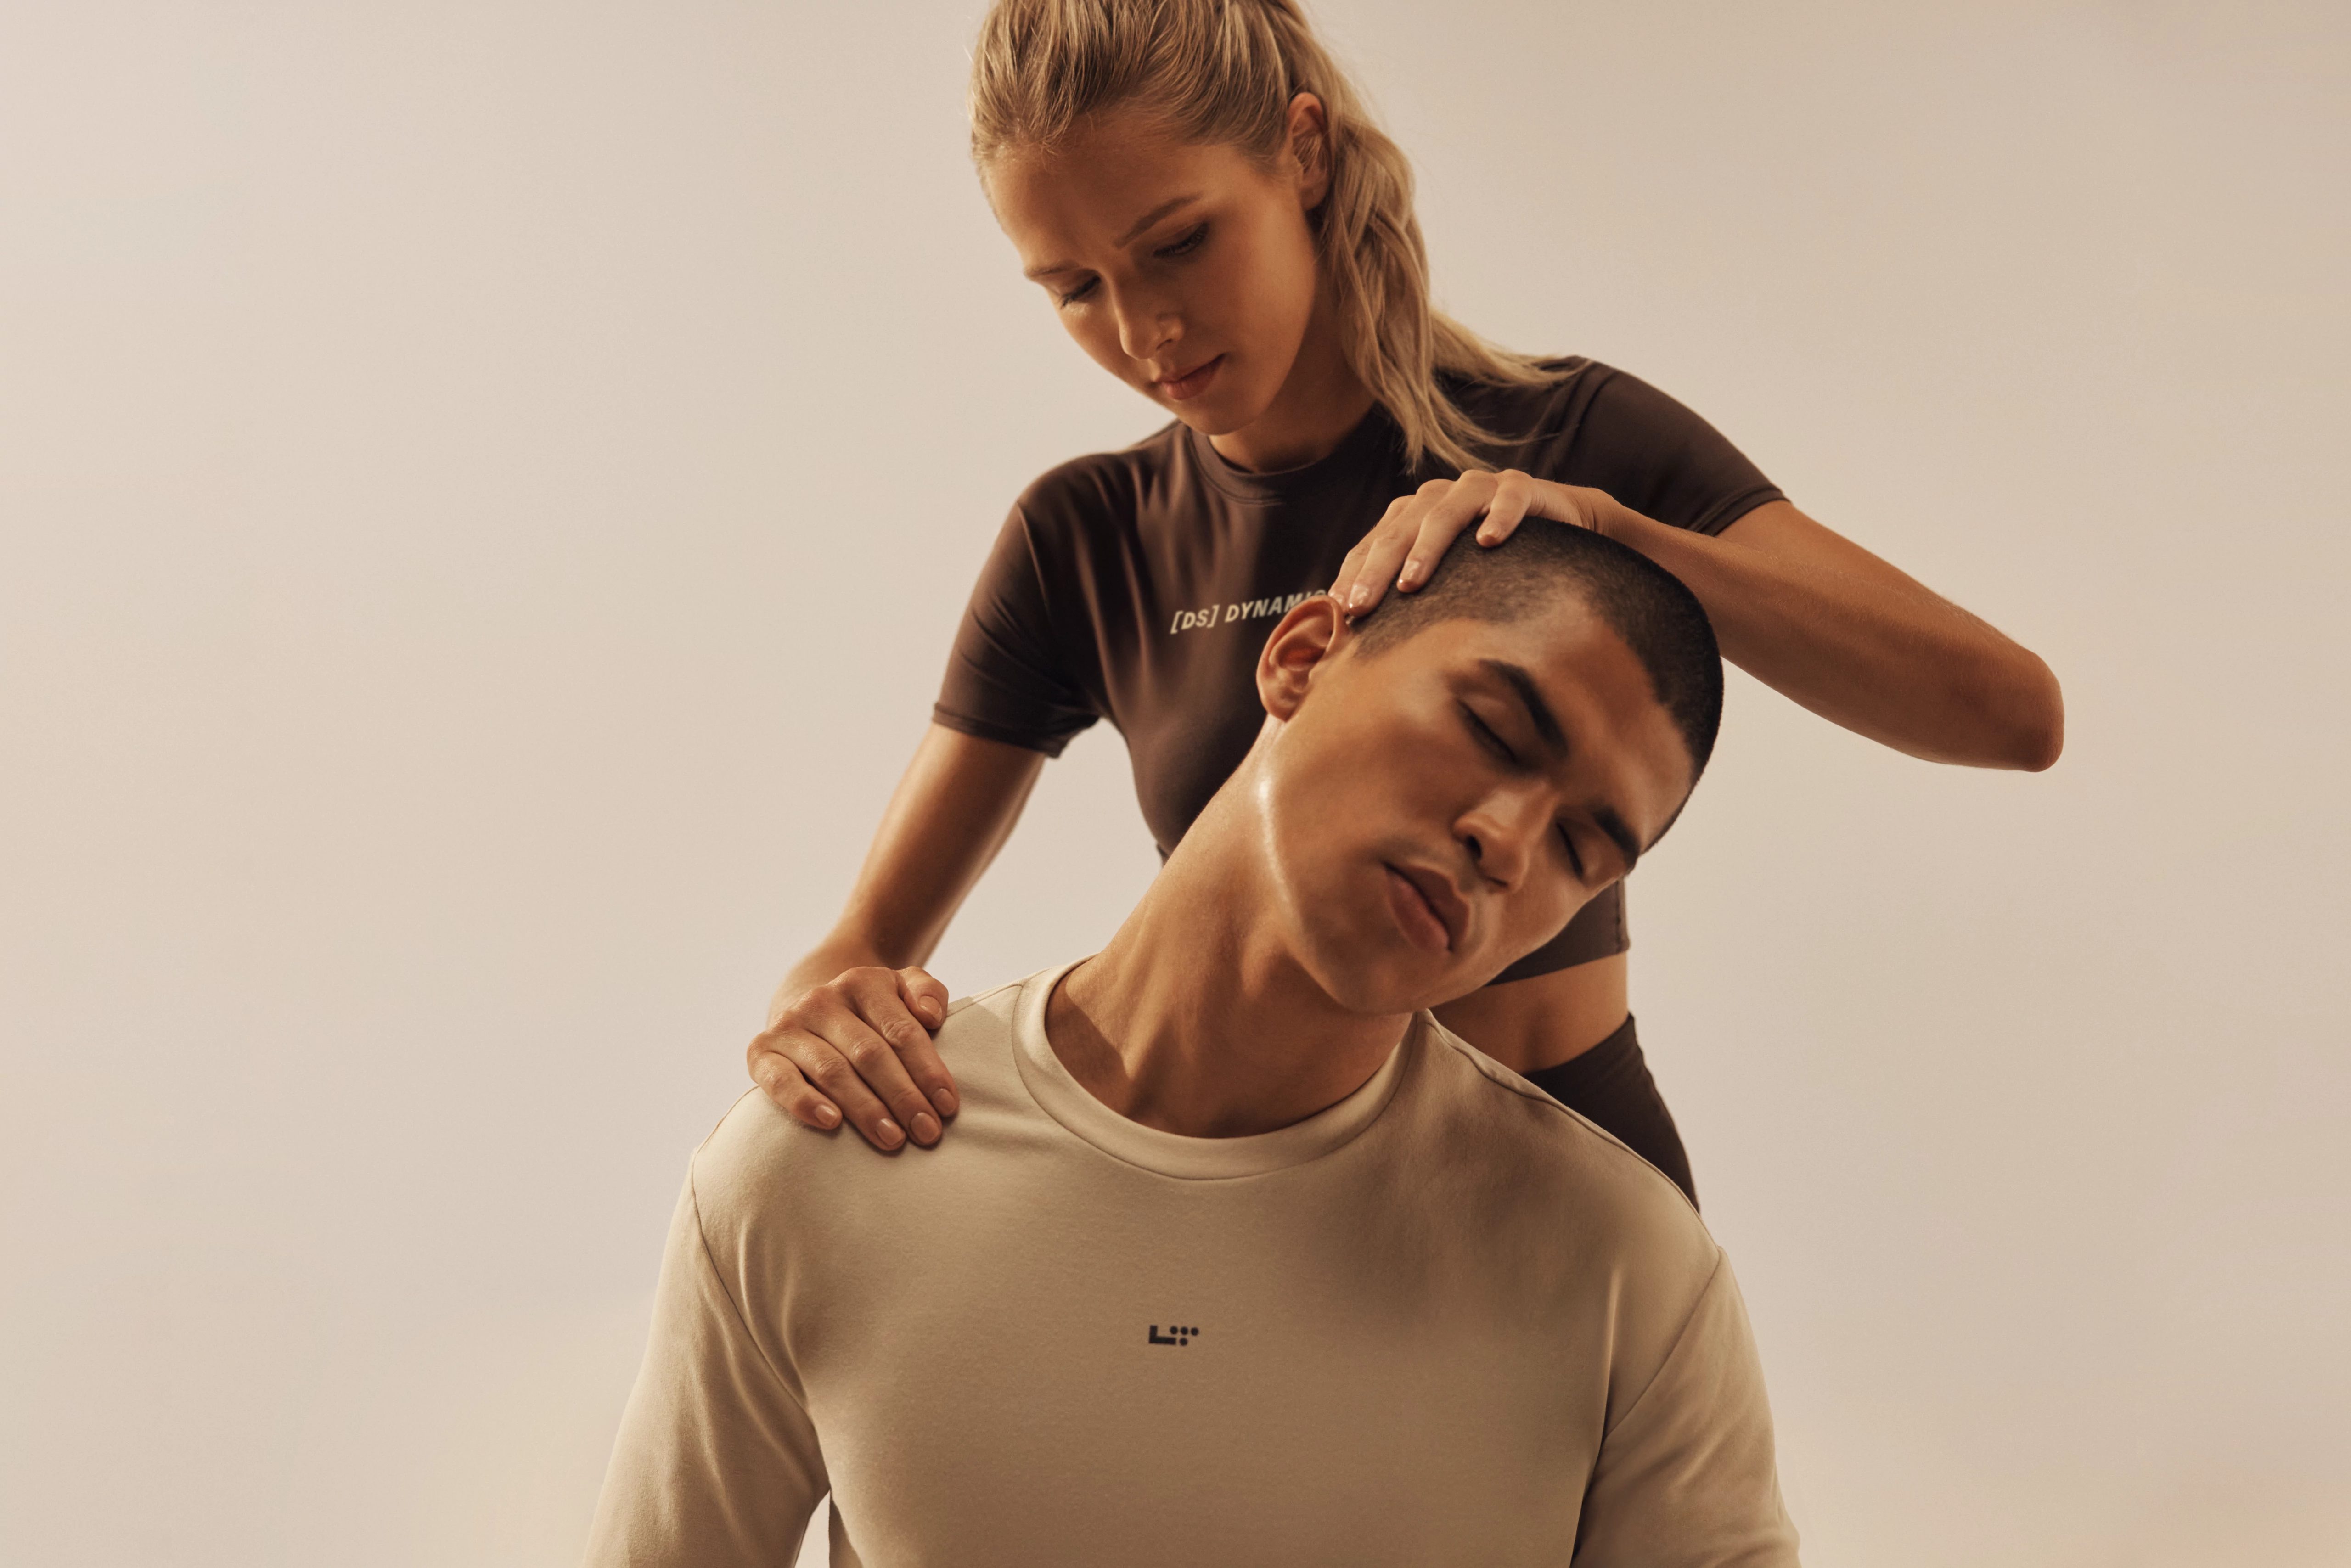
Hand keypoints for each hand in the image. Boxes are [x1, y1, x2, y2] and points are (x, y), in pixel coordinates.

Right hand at [748, 965, 957, 1149]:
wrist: (810, 1011)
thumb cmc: (871, 1012)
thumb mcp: (902, 989)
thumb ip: (927, 992)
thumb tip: (931, 1016)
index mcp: (863, 982)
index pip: (901, 1031)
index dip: (928, 1070)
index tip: (949, 1107)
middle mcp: (822, 1000)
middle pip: (870, 1054)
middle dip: (903, 1096)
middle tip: (928, 1133)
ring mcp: (789, 1025)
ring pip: (832, 1070)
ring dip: (865, 1108)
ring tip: (893, 1139)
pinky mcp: (761, 1051)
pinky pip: (780, 1080)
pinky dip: (804, 1102)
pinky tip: (831, 1123)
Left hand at [1330, 470, 1615, 615]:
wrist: (1558, 524)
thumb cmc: (1491, 560)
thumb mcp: (1447, 577)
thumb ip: (1412, 591)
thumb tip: (1363, 633)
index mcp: (1413, 514)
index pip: (1375, 543)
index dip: (1354, 574)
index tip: (1338, 611)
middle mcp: (1440, 496)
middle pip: (1400, 530)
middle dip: (1376, 569)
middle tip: (1360, 605)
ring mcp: (1480, 488)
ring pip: (1446, 513)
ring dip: (1426, 547)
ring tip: (1411, 582)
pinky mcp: (1521, 487)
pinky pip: (1510, 498)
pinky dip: (1500, 516)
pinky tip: (1490, 541)